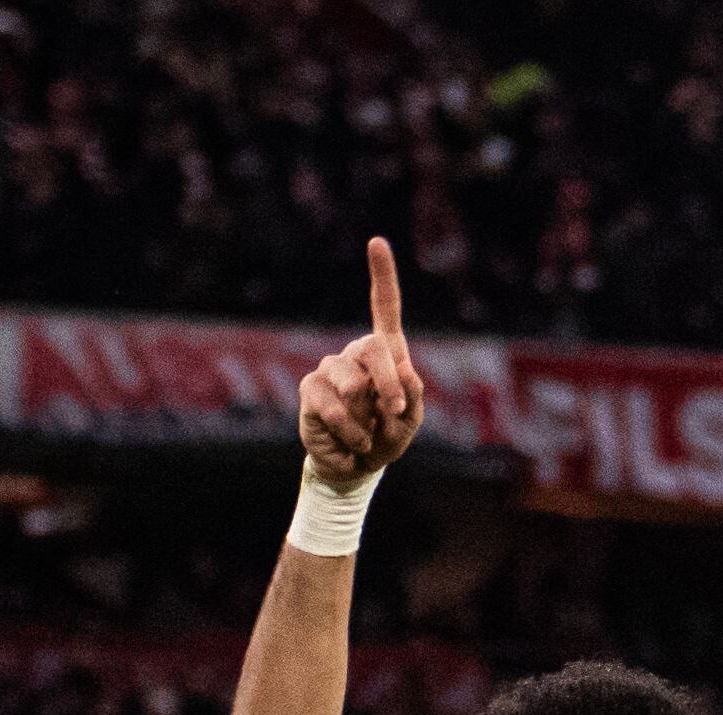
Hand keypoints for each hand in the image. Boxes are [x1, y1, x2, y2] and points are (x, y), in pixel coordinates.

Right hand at [299, 237, 423, 491]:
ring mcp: (329, 369)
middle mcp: (354, 354)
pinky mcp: (310, 390)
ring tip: (365, 434)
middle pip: (372, 349)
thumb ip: (412, 398)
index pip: (384, 309)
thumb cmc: (386, 437)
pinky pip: (333, 408)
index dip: (382, 276)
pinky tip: (350, 442)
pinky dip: (350, 434)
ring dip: (367, 420)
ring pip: (353, 384)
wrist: (355, 465)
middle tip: (394, 412)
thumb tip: (407, 370)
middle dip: (389, 385)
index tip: (376, 242)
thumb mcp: (409, 422)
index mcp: (385, 354)